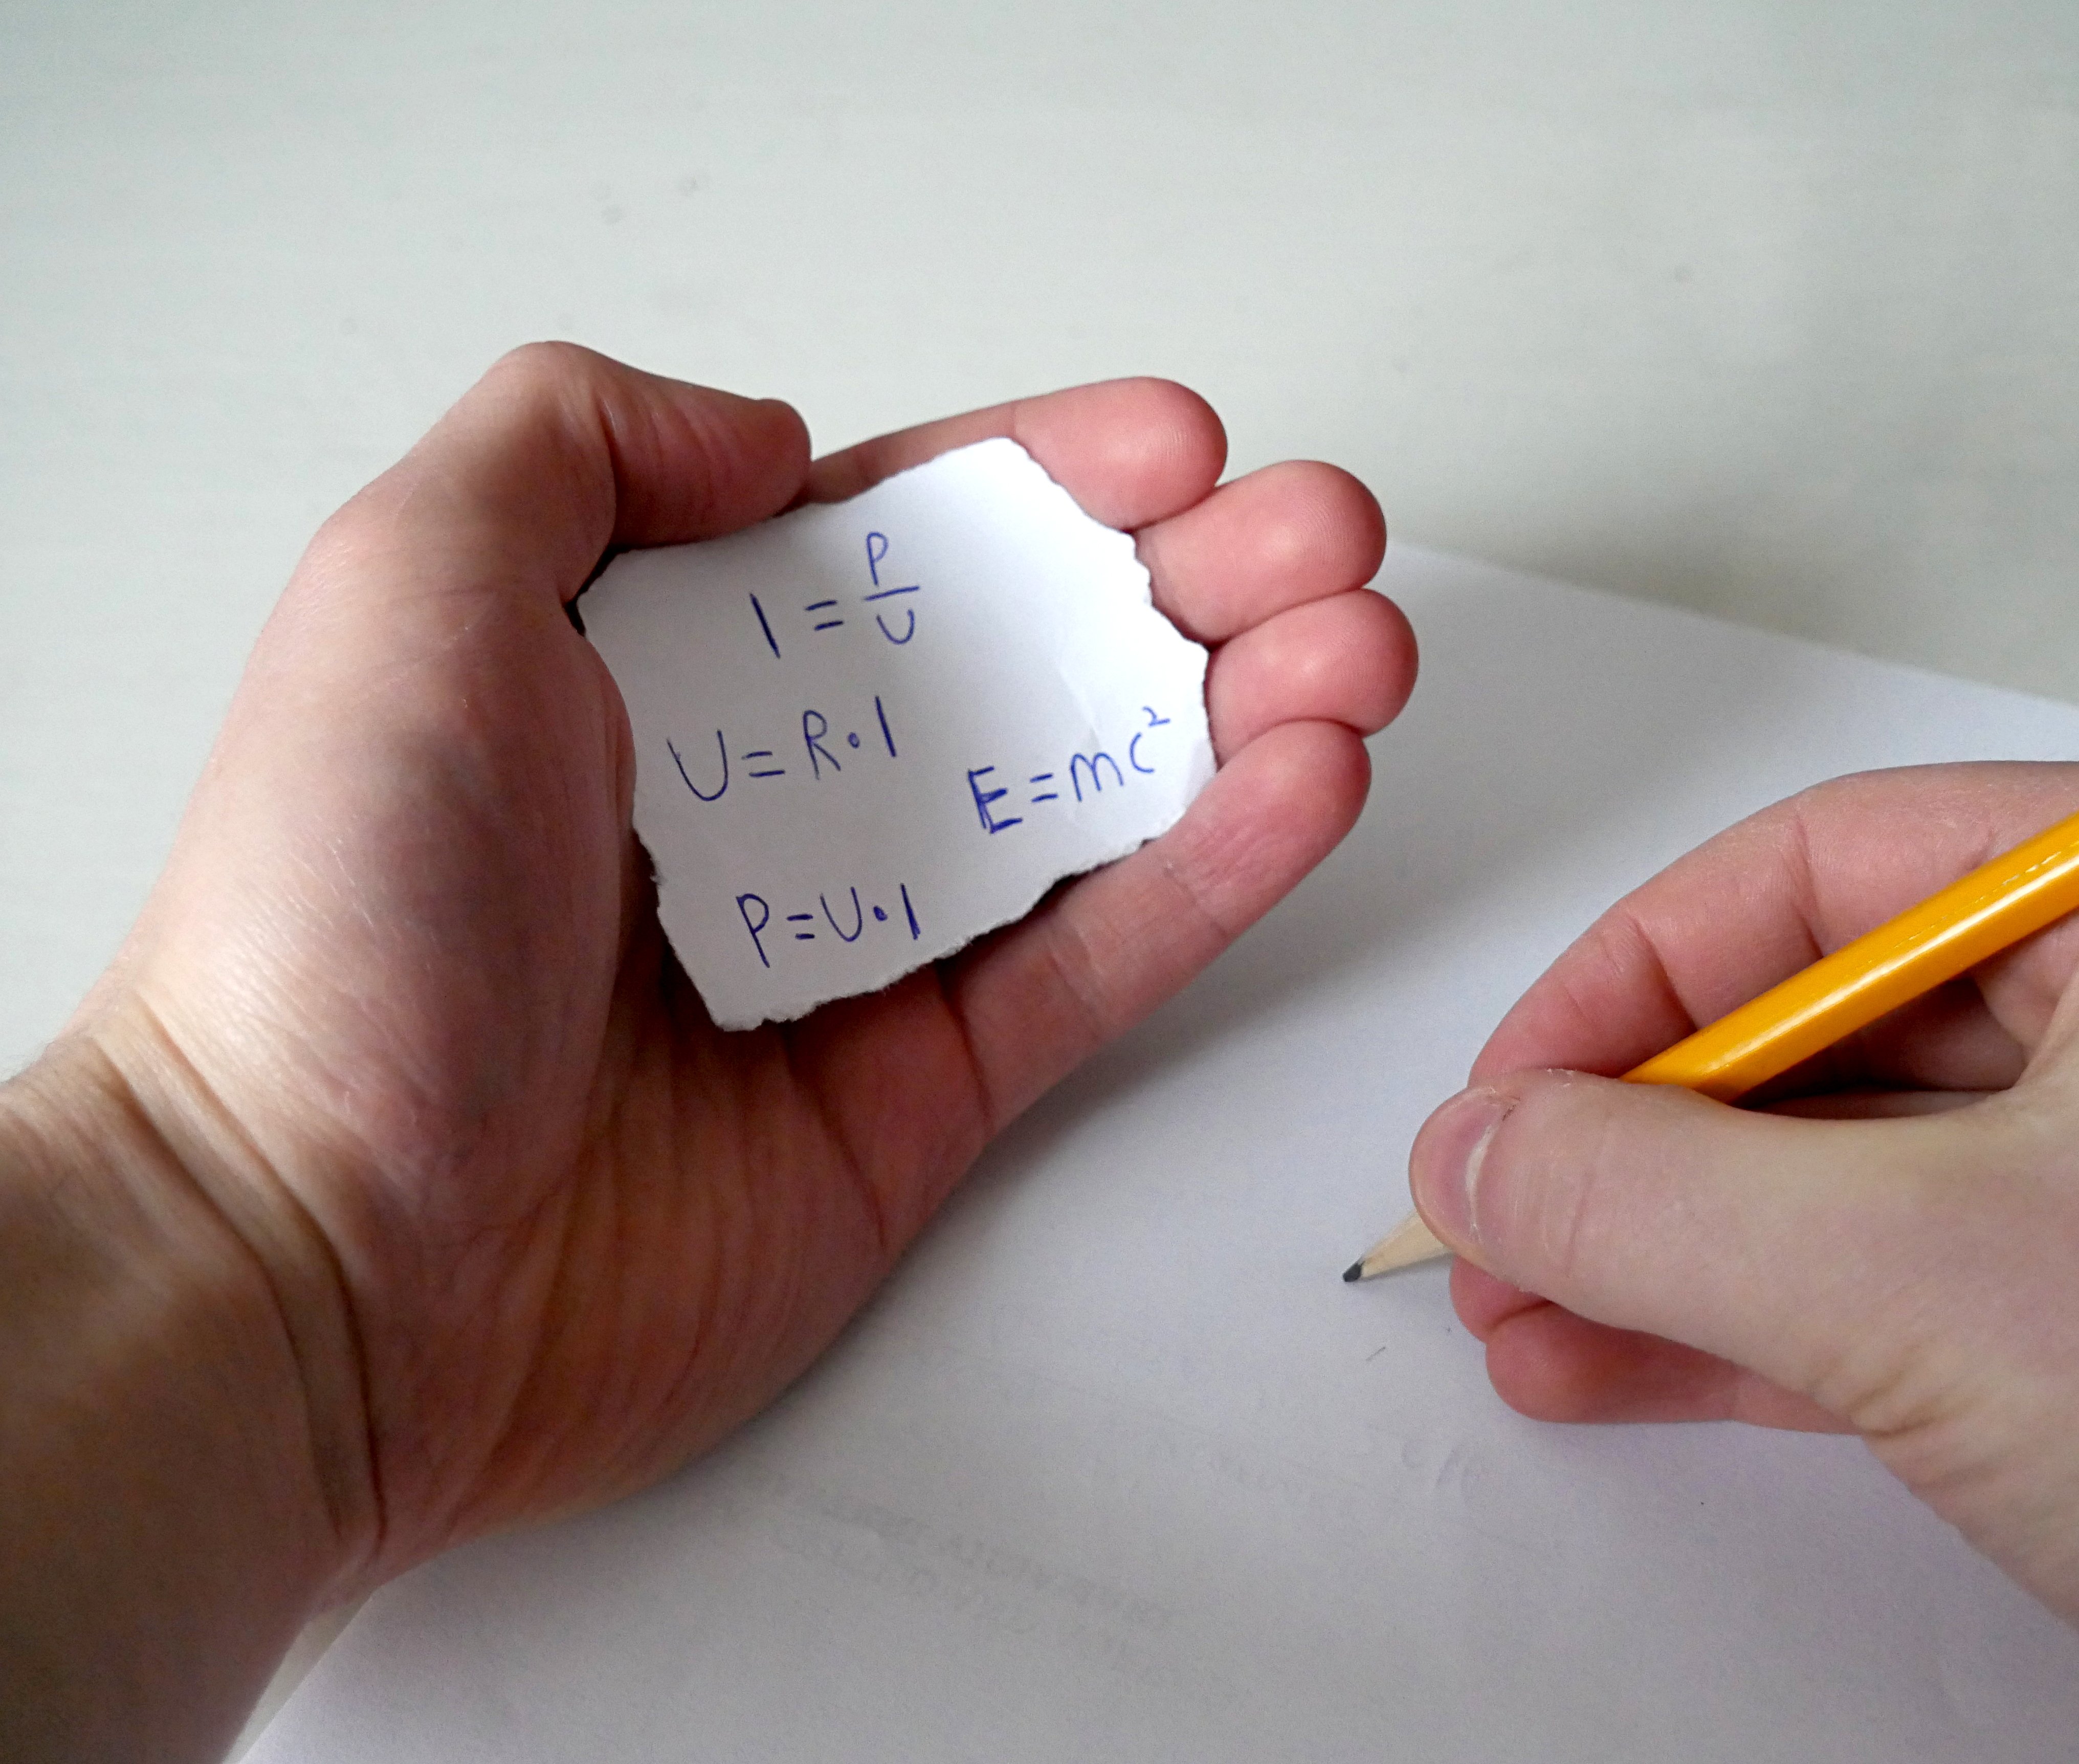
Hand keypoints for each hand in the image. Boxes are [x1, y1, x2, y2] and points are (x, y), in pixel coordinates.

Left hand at [16, 347, 1409, 1600]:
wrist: (323, 1257)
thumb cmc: (341, 915)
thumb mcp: (410, 581)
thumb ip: (586, 442)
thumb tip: (783, 445)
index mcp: (662, 667)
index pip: (899, 541)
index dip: (1052, 480)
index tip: (1176, 444)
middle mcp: (774, 800)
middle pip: (1033, 661)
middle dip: (1196, 583)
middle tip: (1326, 533)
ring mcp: (862, 950)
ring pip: (1097, 805)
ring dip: (1248, 710)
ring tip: (1366, 642)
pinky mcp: (926, 1094)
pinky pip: (1098, 960)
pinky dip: (1215, 870)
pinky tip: (1312, 778)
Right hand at [1407, 760, 2078, 1760]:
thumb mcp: (1937, 1286)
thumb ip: (1659, 1201)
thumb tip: (1476, 1152)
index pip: (1830, 871)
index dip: (1631, 983)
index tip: (1508, 1098)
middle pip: (1829, 1017)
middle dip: (1638, 1143)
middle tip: (1500, 1223)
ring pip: (1854, 1162)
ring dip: (1669, 1247)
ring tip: (1525, 1317)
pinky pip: (1905, 1274)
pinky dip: (1756, 1324)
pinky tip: (1620, 1362)